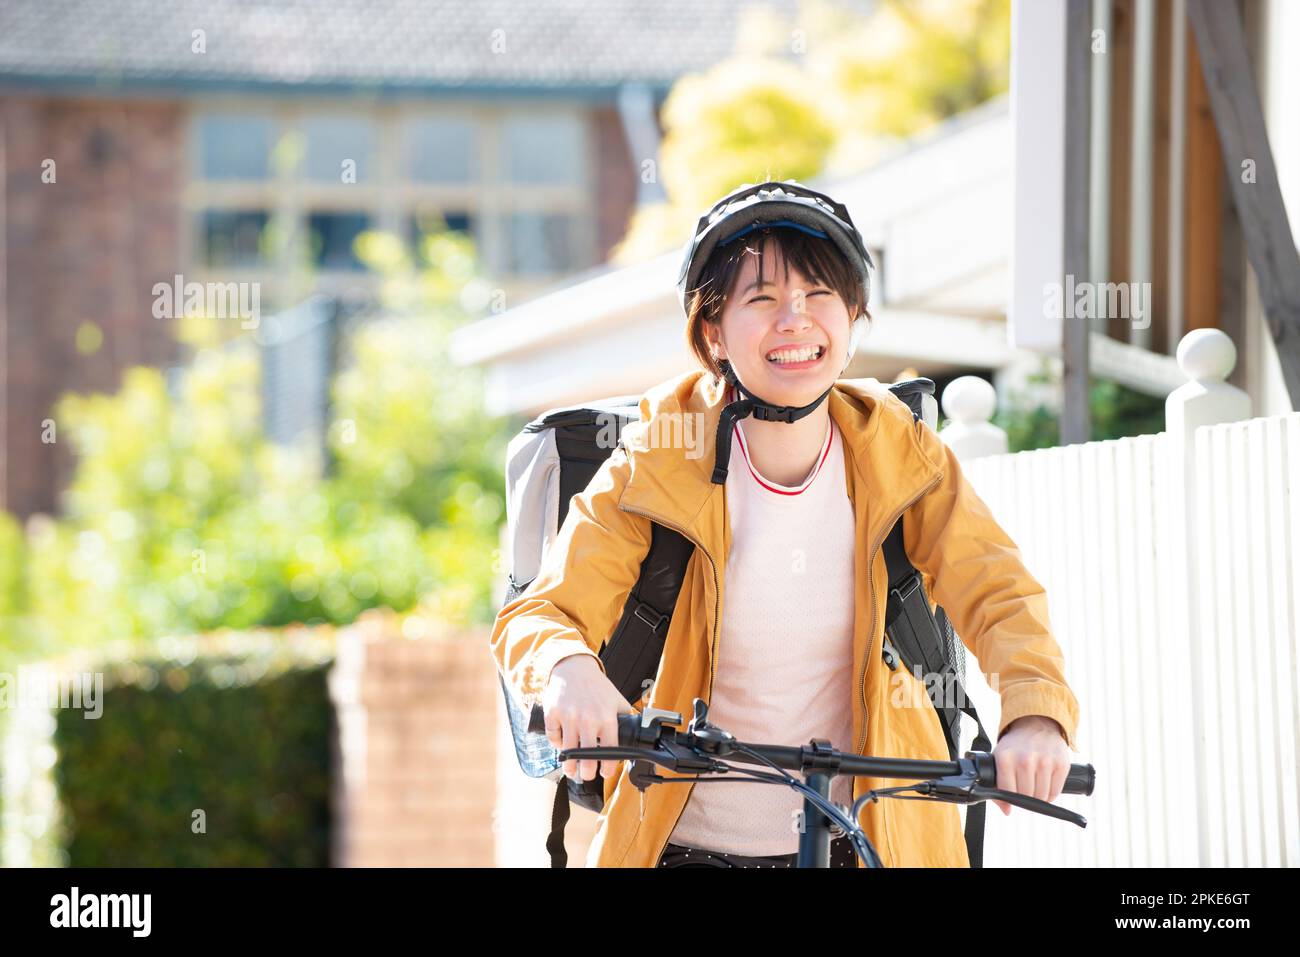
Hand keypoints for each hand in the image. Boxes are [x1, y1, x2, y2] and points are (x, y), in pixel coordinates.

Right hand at [541, 653, 634, 782]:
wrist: (574, 667)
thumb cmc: (597, 686)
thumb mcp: (616, 700)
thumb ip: (626, 718)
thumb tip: (638, 735)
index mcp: (607, 717)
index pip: (610, 751)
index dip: (608, 768)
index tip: (606, 772)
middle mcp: (588, 718)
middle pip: (587, 757)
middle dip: (587, 773)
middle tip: (587, 775)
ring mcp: (568, 716)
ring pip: (567, 753)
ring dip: (569, 767)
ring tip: (571, 771)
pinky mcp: (552, 713)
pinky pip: (553, 737)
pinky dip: (556, 744)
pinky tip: (561, 746)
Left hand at [990, 715, 1069, 816]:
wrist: (1036, 724)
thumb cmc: (1015, 745)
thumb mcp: (1000, 758)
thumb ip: (998, 784)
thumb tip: (1006, 811)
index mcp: (1005, 758)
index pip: (1008, 793)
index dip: (1009, 801)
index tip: (1011, 802)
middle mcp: (1025, 759)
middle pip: (1026, 797)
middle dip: (1025, 799)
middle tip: (1024, 791)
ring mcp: (1044, 761)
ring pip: (1042, 797)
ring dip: (1038, 798)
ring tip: (1035, 788)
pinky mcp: (1061, 764)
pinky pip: (1055, 793)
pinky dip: (1050, 795)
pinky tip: (1045, 786)